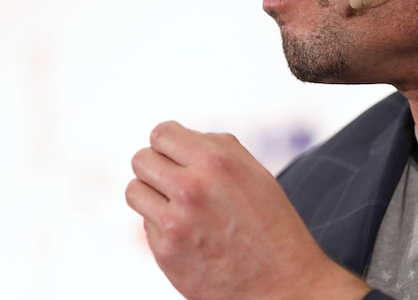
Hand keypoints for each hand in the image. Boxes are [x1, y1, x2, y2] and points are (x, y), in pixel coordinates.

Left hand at [126, 121, 370, 299]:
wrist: (282, 283)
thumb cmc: (271, 224)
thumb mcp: (253, 172)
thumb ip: (214, 148)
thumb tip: (178, 138)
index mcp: (216, 160)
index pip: (161, 134)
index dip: (167, 144)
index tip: (174, 155)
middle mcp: (192, 188)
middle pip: (141, 159)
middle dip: (155, 167)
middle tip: (173, 180)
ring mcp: (175, 222)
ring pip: (135, 191)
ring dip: (151, 194)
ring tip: (175, 204)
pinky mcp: (166, 252)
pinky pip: (147, 225)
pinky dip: (162, 226)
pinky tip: (189, 234)